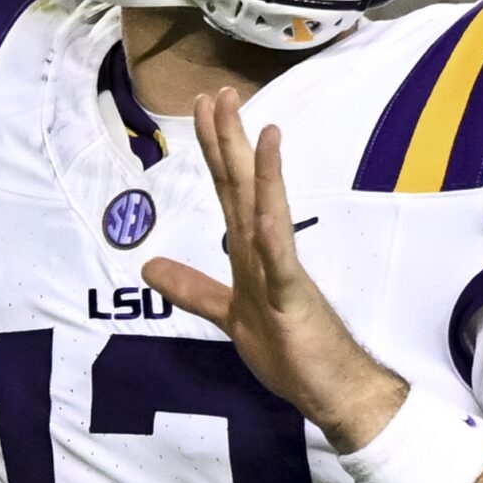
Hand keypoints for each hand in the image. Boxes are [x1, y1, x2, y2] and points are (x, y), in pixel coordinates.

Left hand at [141, 88, 405, 451]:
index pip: (227, 189)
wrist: (333, 389)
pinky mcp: (293, 299)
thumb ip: (192, 288)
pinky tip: (266, 207)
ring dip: (259, 171)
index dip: (214, 147)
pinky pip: (281, 262)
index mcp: (248, 251)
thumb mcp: (228, 314)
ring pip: (265, 212)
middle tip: (221, 92)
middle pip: (241, 187)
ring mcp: (281, 272)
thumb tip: (148, 266)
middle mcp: (264, 251)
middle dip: (230, 139)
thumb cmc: (290, 350)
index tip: (204, 106)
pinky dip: (273, 234)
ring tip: (260, 128)